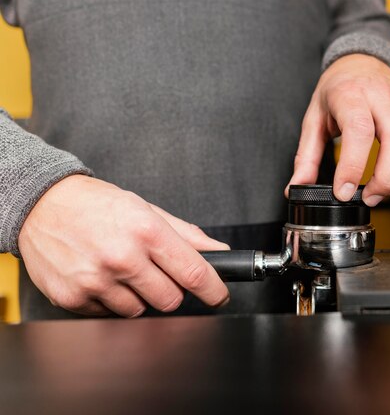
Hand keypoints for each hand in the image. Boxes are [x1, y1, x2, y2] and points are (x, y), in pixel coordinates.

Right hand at [18, 175, 229, 316]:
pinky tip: (100, 275)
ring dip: (138, 296)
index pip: (193, 272)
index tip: (219, 296)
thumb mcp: (146, 209)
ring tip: (121, 269)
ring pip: (140, 311)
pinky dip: (111, 300)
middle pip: (170, 300)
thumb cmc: (96, 205)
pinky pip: (109, 314)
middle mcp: (122, 257)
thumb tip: (219, 251)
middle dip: (170, 290)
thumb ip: (186, 234)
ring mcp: (96, 280)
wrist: (40, 205)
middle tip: (156, 273)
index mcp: (146, 231)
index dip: (213, 290)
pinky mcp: (74, 298)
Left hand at [287, 54, 389, 205]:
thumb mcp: (313, 118)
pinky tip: (387, 179)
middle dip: (385, 179)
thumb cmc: (337, 88)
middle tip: (367, 198)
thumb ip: (305, 157)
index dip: (353, 165)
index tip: (343, 191)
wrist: (362, 60)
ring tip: (376, 193)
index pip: (359, 130)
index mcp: (350, 94)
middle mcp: (381, 97)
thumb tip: (296, 188)